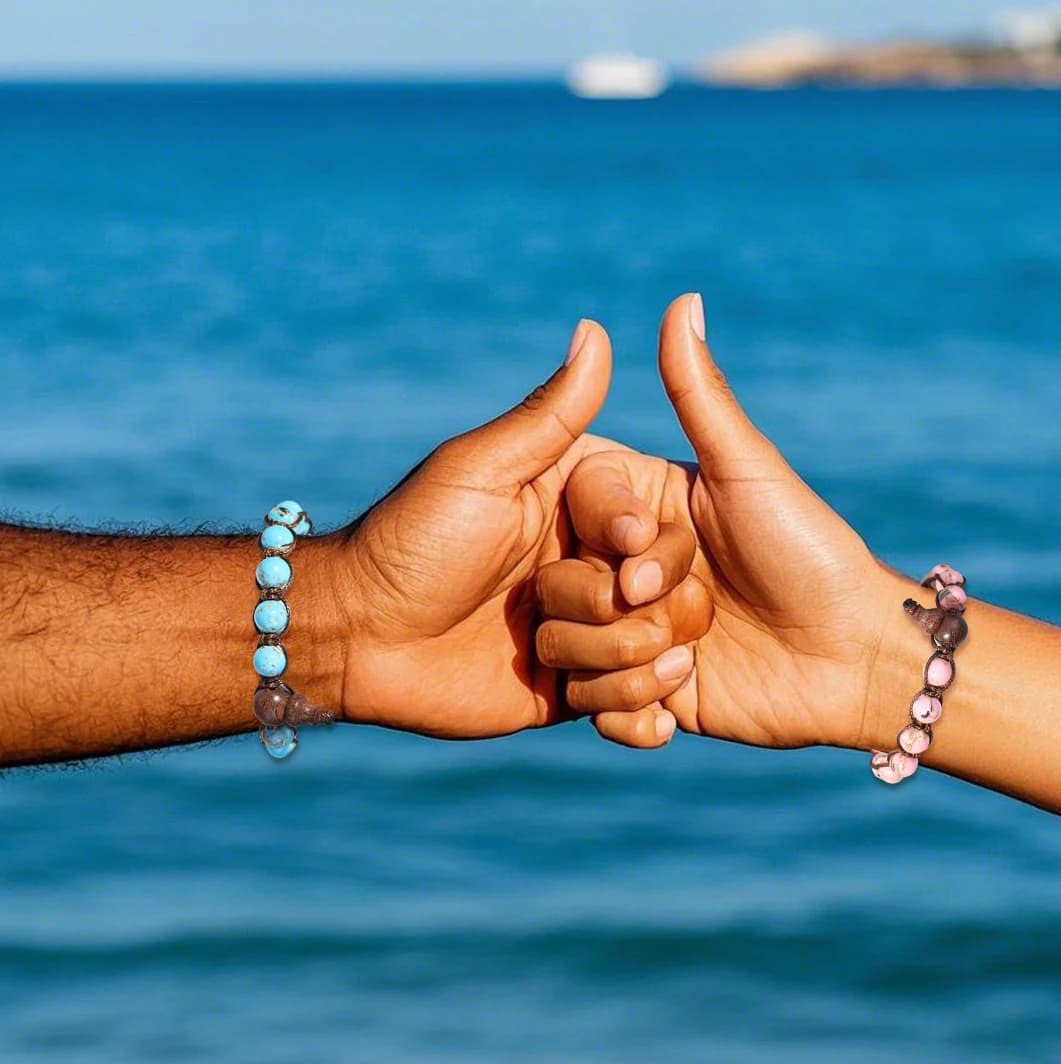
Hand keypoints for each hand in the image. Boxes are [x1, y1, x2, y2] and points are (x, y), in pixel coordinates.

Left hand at [326, 320, 701, 739]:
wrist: (359, 639)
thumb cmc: (413, 543)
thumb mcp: (480, 472)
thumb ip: (548, 414)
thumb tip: (596, 328)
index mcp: (588, 511)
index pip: (664, 531)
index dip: (648, 551)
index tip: (618, 559)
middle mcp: (599, 566)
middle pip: (675, 596)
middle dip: (624, 617)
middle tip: (549, 615)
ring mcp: (593, 630)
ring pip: (662, 653)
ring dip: (614, 665)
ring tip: (549, 659)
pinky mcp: (580, 686)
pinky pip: (640, 704)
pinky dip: (629, 712)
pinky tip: (582, 701)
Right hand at [536, 294, 896, 750]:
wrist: (852, 658)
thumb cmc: (808, 553)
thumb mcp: (749, 473)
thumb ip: (702, 396)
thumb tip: (683, 299)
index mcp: (637, 511)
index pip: (577, 515)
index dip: (611, 541)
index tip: (653, 558)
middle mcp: (620, 571)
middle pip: (560, 590)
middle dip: (628, 613)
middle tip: (695, 614)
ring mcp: (627, 635)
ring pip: (566, 652)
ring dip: (631, 664)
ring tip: (694, 660)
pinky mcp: (641, 694)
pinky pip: (595, 709)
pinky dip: (629, 713)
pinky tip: (681, 700)